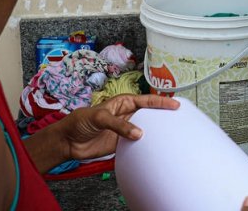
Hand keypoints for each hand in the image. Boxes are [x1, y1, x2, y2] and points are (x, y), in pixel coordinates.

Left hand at [59, 94, 179, 160]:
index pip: (146, 101)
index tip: (175, 105)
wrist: (68, 142)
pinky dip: (146, 145)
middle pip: (150, 114)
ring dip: (156, 132)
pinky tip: (154, 147)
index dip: (161, 102)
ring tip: (171, 134)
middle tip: (179, 120)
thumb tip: (139, 133)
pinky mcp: (122, 144)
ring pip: (146, 129)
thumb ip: (119, 125)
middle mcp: (127, 115)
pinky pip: (138, 144)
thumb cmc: (80, 122)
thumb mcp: (99, 118)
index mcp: (124, 103)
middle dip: (163, 116)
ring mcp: (126, 130)